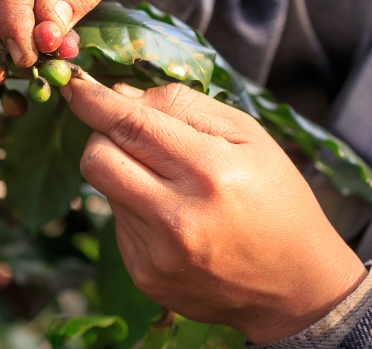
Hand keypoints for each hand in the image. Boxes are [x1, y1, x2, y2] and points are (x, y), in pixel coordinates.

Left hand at [61, 80, 367, 344]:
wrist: (297, 286)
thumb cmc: (275, 198)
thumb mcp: (247, 136)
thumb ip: (183, 106)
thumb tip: (121, 95)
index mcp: (209, 172)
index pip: (130, 125)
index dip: (94, 101)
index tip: (74, 85)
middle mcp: (178, 217)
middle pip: (97, 158)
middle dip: (102, 136)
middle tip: (131, 134)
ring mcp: (158, 253)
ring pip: (105, 190)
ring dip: (126, 174)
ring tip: (171, 184)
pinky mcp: (145, 276)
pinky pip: (117, 223)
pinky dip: (136, 209)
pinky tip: (174, 218)